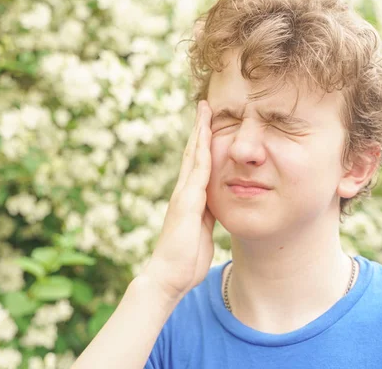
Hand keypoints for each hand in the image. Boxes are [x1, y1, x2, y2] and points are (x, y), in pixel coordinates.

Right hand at [141, 100, 215, 301]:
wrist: (168, 277)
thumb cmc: (184, 259)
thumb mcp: (201, 231)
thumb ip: (205, 215)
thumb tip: (213, 205)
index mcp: (189, 198)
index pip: (196, 164)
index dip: (202, 142)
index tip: (208, 122)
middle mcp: (183, 192)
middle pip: (191, 152)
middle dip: (199, 128)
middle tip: (204, 105)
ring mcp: (183, 195)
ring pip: (192, 156)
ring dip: (199, 132)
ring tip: (204, 110)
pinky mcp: (186, 203)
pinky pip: (197, 173)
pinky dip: (201, 152)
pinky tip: (206, 136)